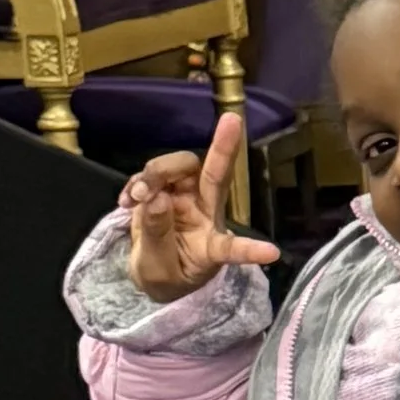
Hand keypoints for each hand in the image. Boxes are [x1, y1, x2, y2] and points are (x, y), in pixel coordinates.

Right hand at [120, 115, 280, 304]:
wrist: (149, 270)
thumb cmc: (165, 275)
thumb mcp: (157, 269)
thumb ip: (157, 235)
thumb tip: (156, 198)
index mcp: (212, 246)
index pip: (233, 248)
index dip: (251, 250)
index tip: (272, 254)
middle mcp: (206, 214)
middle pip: (215, 177)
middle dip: (224, 148)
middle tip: (226, 124)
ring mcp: (186, 199)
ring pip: (181, 166)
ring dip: (155, 173)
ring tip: (136, 197)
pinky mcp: (166, 190)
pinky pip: (155, 173)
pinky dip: (138, 180)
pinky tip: (127, 200)